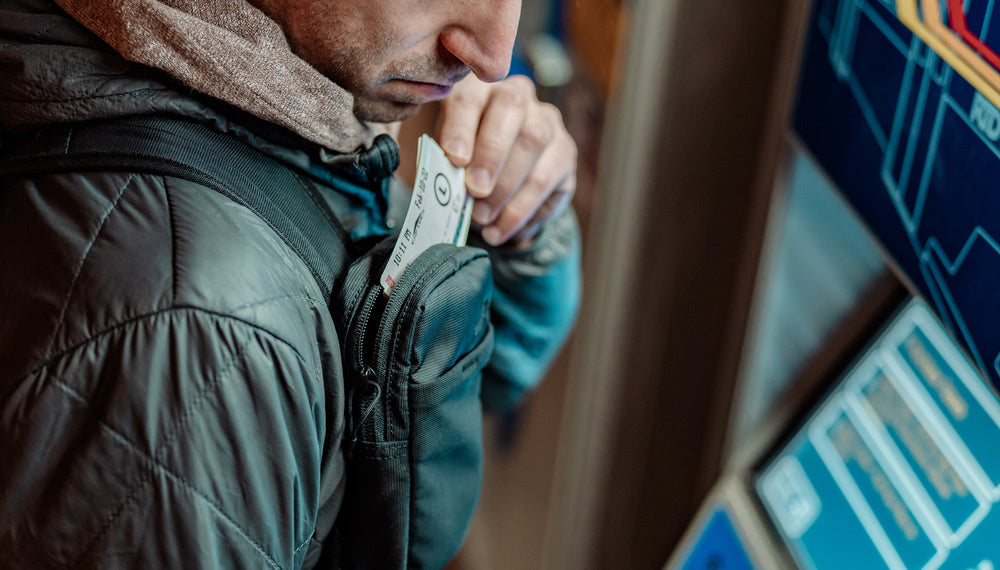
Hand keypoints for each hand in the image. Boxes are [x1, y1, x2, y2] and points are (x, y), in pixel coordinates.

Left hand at [436, 74, 576, 245]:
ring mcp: (547, 121)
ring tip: (482, 218)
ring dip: (506, 187)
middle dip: (491, 153)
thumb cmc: (464, 161)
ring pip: (534, 141)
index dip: (462, 127)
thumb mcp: (446, 157)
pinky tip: (500, 230)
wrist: (499, 180)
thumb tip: (444, 186)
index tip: (454, 159)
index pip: (470, 95)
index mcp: (478, 87)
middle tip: (474, 191)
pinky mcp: (565, 152)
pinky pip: (550, 179)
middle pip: (511, 108)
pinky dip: (521, 210)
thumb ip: (445, 163)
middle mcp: (517, 94)